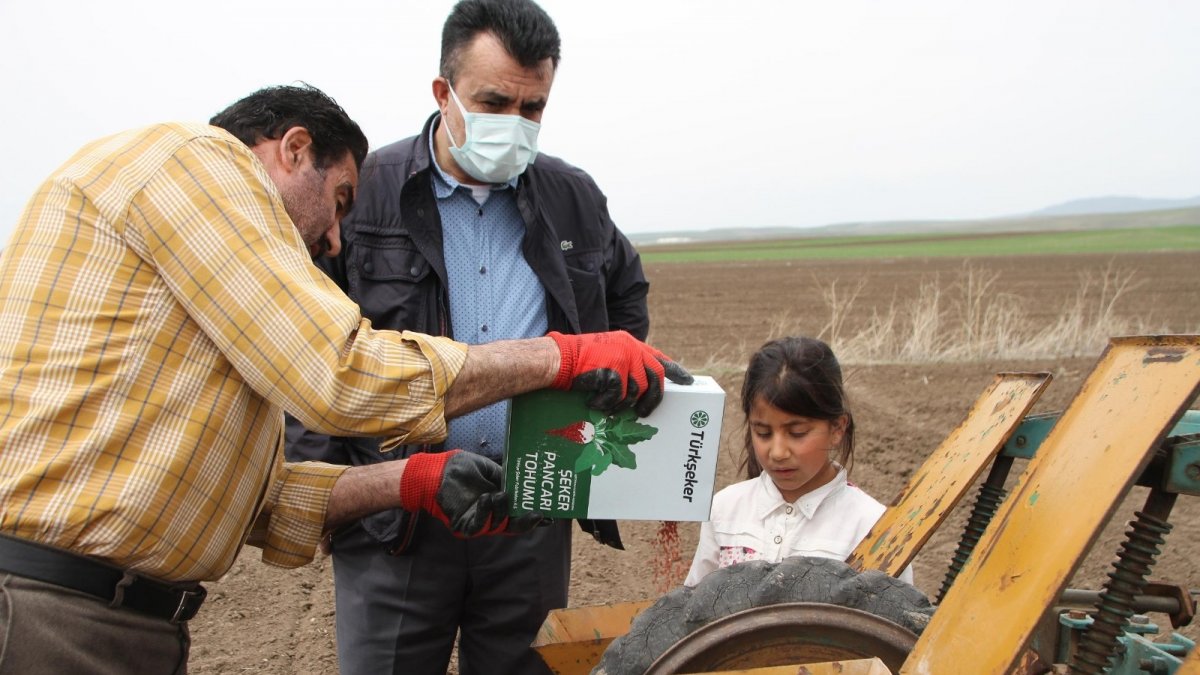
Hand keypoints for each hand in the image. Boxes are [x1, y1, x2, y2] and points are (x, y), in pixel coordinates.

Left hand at [399, 451, 540, 536]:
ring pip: (498, 526)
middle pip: (512, 526)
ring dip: (502, 511)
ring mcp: (478, 522)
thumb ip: (506, 479)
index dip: (533, 517)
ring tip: (500, 495)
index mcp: (498, 504)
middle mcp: (491, 516)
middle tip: (538, 515)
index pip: (518, 514)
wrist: (439, 470)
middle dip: (526, 522)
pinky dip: (485, 513)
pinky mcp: (464, 526)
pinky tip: (486, 498)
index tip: (549, 517)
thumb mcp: (490, 471)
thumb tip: (525, 484)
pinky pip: (479, 526)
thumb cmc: (462, 468)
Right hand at [547, 330, 692, 415]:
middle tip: (644, 413)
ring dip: (622, 405)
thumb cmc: (578, 362)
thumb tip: (642, 389)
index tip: (689, 381)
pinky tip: (593, 402)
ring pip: (637, 390)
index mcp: (631, 344)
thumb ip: (626, 365)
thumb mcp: (607, 357)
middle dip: (652, 399)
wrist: (558, 359)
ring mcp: (623, 358)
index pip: (660, 358)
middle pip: (655, 377)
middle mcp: (631, 348)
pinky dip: (605, 404)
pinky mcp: (613, 370)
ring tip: (608, 408)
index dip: (676, 371)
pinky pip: (618, 396)